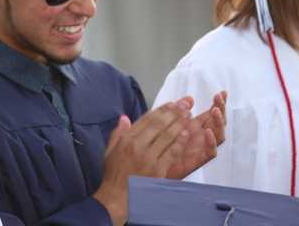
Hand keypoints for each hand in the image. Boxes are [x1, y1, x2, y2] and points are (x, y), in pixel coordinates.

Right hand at [93, 98, 191, 225]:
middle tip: (185, 104)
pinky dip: (180, 143)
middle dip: (174, 113)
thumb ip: (118, 132)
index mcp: (127, 139)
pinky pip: (171, 153)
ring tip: (189, 115)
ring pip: (167, 136)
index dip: (162, 109)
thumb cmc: (114, 174)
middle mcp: (137, 146)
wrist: (117, 196)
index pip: (147, 119)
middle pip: (159, 125)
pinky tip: (186, 134)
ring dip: (179, 124)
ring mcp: (148, 158)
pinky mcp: (158, 170)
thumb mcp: (110, 150)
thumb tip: (125, 118)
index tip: (172, 103)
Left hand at [166, 91, 226, 179]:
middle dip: (221, 109)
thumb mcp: (167, 123)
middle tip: (219, 97)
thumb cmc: (159, 145)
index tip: (223, 92)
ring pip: (218, 136)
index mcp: (195, 127)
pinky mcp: (197, 160)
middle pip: (218, 123)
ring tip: (215, 110)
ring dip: (219, 123)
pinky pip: (210, 153)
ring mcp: (201, 148)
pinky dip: (211, 142)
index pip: (211, 114)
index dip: (218, 104)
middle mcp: (201, 137)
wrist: (150, 166)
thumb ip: (178, 110)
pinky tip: (208, 131)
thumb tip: (189, 98)